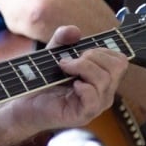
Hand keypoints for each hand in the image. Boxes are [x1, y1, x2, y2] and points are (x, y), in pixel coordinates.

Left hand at [3, 25, 126, 132]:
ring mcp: (96, 105)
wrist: (25, 102)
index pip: (120, 61)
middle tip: (72, 61)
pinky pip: (93, 98)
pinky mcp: (83, 115)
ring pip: (104, 79)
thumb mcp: (53, 53)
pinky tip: (71, 84)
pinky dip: (82, 86)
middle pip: (117, 67)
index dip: (102, 51)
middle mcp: (104, 92)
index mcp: (103, 78)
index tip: (81, 52)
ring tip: (64, 69)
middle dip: (92, 57)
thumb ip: (63, 38)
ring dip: (82, 67)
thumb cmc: (43, 80)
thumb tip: (75, 31)